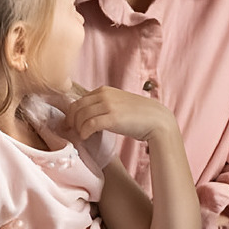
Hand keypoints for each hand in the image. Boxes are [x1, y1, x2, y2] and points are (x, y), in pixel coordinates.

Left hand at [63, 84, 178, 142]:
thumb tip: (85, 115)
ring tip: (82, 136)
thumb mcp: (117, 103)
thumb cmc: (138, 115)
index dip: (72, 114)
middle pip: (76, 108)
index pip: (78, 100)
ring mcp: (108, 105)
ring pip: (80, 116)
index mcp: (104, 90)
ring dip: (78, 128)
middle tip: (74, 132)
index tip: (73, 125)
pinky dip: (84, 132)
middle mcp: (104, 95)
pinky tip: (86, 138)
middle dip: (71, 121)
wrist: (156, 120)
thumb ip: (102, 105)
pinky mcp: (112, 118)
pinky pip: (89, 124)